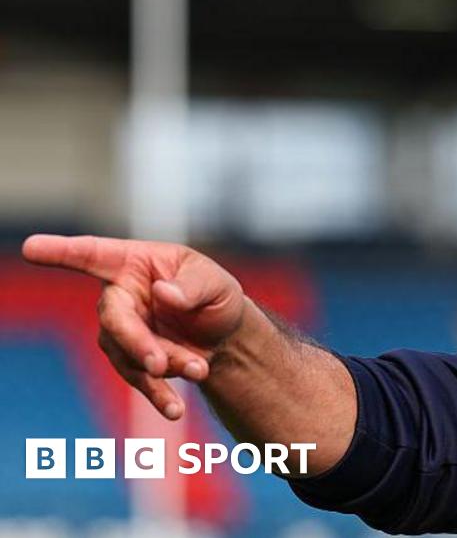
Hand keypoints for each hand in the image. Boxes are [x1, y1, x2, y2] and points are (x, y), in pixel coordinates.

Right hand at [22, 235, 246, 419]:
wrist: (226, 337)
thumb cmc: (216, 296)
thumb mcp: (216, 283)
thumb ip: (192, 287)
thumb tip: (162, 293)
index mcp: (135, 263)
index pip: (93, 254)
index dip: (61, 252)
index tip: (30, 247)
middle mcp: (120, 295)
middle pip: (113, 318)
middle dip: (135, 342)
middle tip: (159, 363)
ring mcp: (122, 330)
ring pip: (129, 354)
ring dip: (164, 366)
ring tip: (200, 369)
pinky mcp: (130, 360)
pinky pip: (138, 378)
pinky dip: (158, 394)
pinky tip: (173, 409)